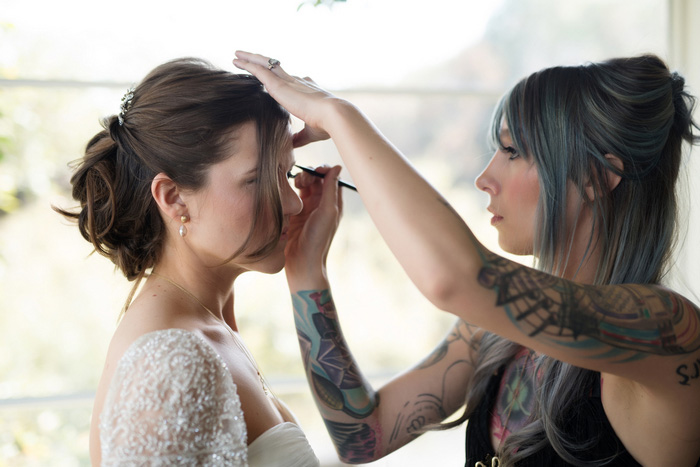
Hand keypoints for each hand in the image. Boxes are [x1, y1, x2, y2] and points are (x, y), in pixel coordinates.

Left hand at [233, 51, 339, 147]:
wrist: (333, 115)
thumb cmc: (326, 125)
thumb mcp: (311, 133)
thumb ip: (299, 138)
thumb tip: (292, 145)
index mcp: (307, 92)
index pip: (293, 82)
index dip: (283, 80)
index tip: (273, 79)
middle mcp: (297, 82)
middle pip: (276, 68)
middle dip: (264, 63)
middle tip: (250, 60)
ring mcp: (287, 81)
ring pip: (266, 64)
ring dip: (251, 59)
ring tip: (237, 55)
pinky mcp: (278, 85)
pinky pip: (259, 70)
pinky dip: (247, 65)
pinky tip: (237, 61)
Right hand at [284, 165, 342, 279]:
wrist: (301, 262)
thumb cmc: (318, 239)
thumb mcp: (327, 212)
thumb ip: (331, 188)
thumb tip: (337, 167)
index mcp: (333, 203)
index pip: (331, 178)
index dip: (323, 171)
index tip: (314, 171)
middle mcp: (322, 205)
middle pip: (316, 180)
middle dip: (308, 175)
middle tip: (300, 181)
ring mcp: (308, 209)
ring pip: (304, 186)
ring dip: (299, 181)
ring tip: (293, 186)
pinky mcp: (295, 214)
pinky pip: (293, 195)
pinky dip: (290, 190)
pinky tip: (286, 193)